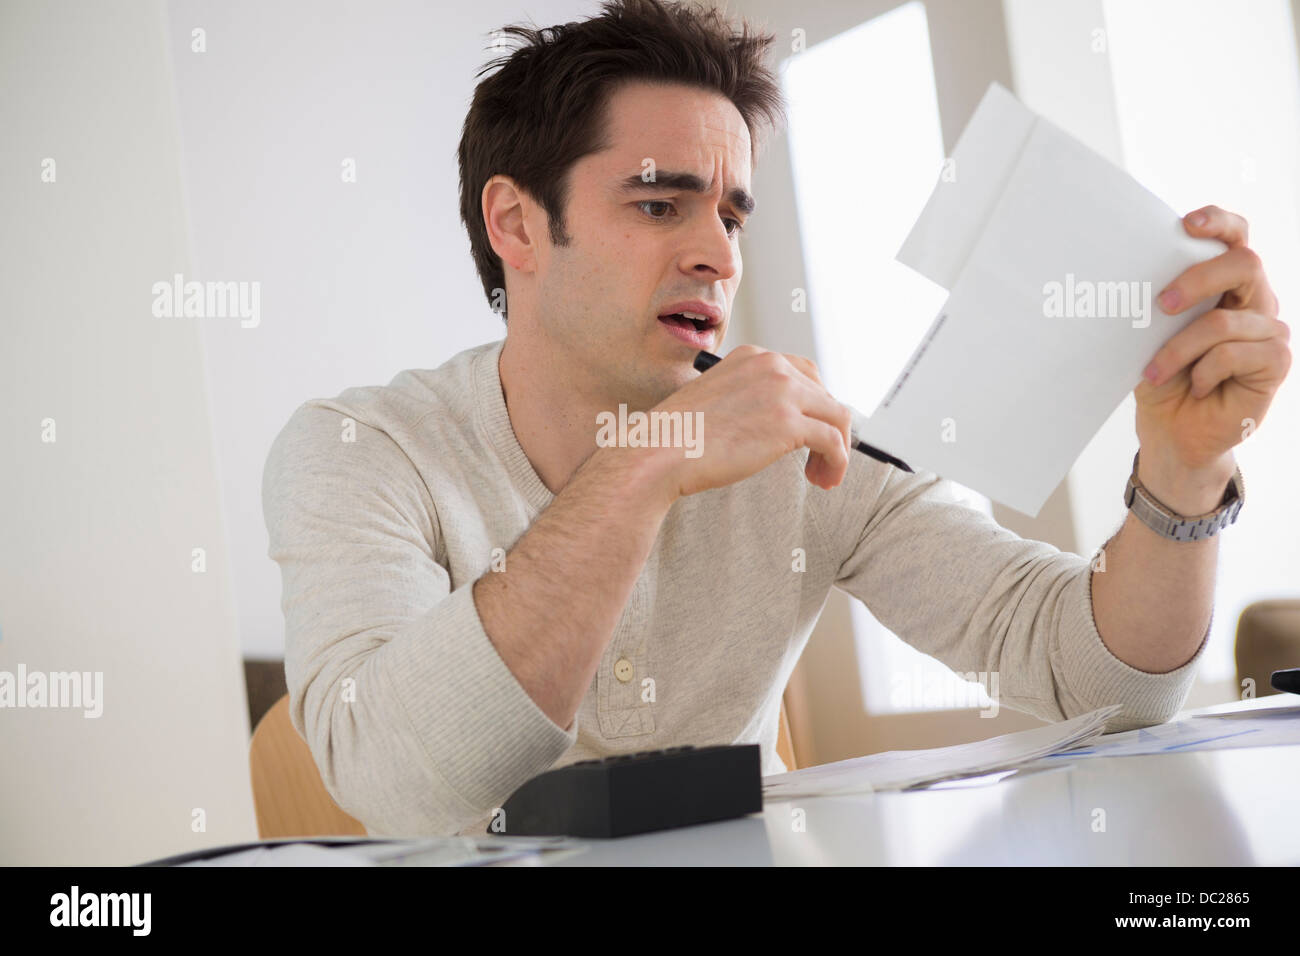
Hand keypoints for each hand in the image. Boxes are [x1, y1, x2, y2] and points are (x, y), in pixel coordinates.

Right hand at [644, 345, 852, 501]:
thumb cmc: (677, 436)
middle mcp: (771, 366)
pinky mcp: (789, 423)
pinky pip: (834, 442)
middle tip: (818, 458)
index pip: (802, 372)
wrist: (660, 450)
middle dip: (827, 427)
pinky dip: (836, 462)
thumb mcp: (715, 401)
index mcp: (752, 356)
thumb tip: (772, 426)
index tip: (809, 431)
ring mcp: (782, 392)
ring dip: (837, 448)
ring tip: (822, 475)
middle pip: (824, 394)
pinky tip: (822, 479)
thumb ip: (747, 400)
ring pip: (836, 417)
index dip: (813, 405)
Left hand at [1134, 205, 1289, 509]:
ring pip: (1225, 322)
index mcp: (1227, 284)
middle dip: (1197, 279)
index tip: (1186, 223)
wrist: (1172, 429)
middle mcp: (1255, 300)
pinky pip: (1236, 353)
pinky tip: (1195, 386)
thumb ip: (1158, 305)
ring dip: (1180, 349)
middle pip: (1244, 264)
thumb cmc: (1163, 376)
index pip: (1235, 237)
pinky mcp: (1276, 362)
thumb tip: (1128, 279)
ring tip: (1156, 371)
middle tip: (1161, 304)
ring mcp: (1269, 330)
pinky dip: (1204, 371)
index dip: (1218, 222)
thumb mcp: (1152, 335)